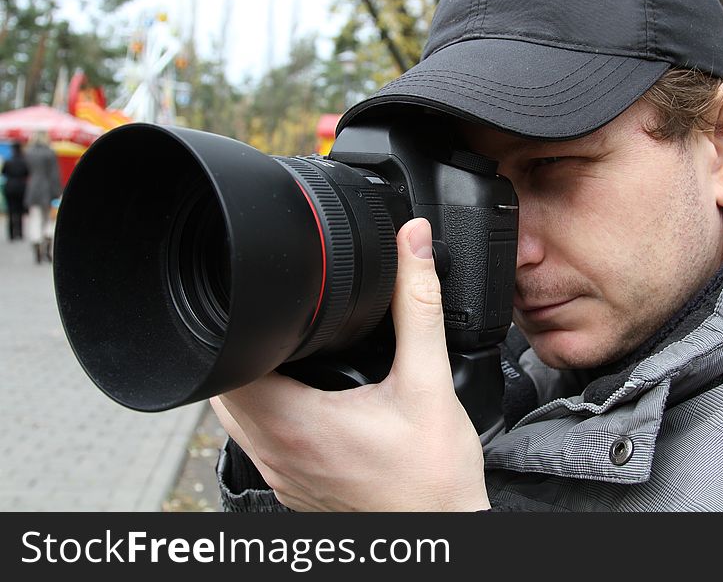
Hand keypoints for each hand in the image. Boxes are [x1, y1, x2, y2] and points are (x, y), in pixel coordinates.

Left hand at [211, 218, 490, 510]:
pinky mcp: (294, 486)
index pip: (228, 364)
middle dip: (244, 347)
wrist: (441, 535)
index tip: (263, 303)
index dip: (236, 327)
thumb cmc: (433, 477)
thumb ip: (418, 306)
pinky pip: (259, 441)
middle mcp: (276, 454)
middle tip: (281, 320)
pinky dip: (267, 411)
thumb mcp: (429, 382)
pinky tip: (304, 396)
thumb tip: (413, 245)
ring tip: (289, 351)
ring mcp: (281, 475)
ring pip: (237, 417)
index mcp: (295, 424)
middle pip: (224, 387)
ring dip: (252, 380)